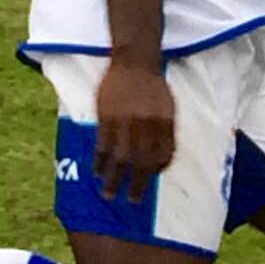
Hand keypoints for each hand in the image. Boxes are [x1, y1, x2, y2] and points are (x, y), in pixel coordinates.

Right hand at [93, 61, 177, 201]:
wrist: (134, 62)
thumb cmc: (154, 86)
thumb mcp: (168, 107)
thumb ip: (166, 132)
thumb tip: (162, 159)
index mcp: (164, 123)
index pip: (162, 156)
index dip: (156, 171)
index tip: (150, 180)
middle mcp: (145, 126)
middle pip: (140, 162)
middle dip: (136, 185)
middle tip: (132, 201)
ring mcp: (124, 122)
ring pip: (119, 158)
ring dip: (113, 179)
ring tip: (108, 195)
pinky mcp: (106, 118)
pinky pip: (102, 145)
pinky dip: (99, 161)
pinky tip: (96, 172)